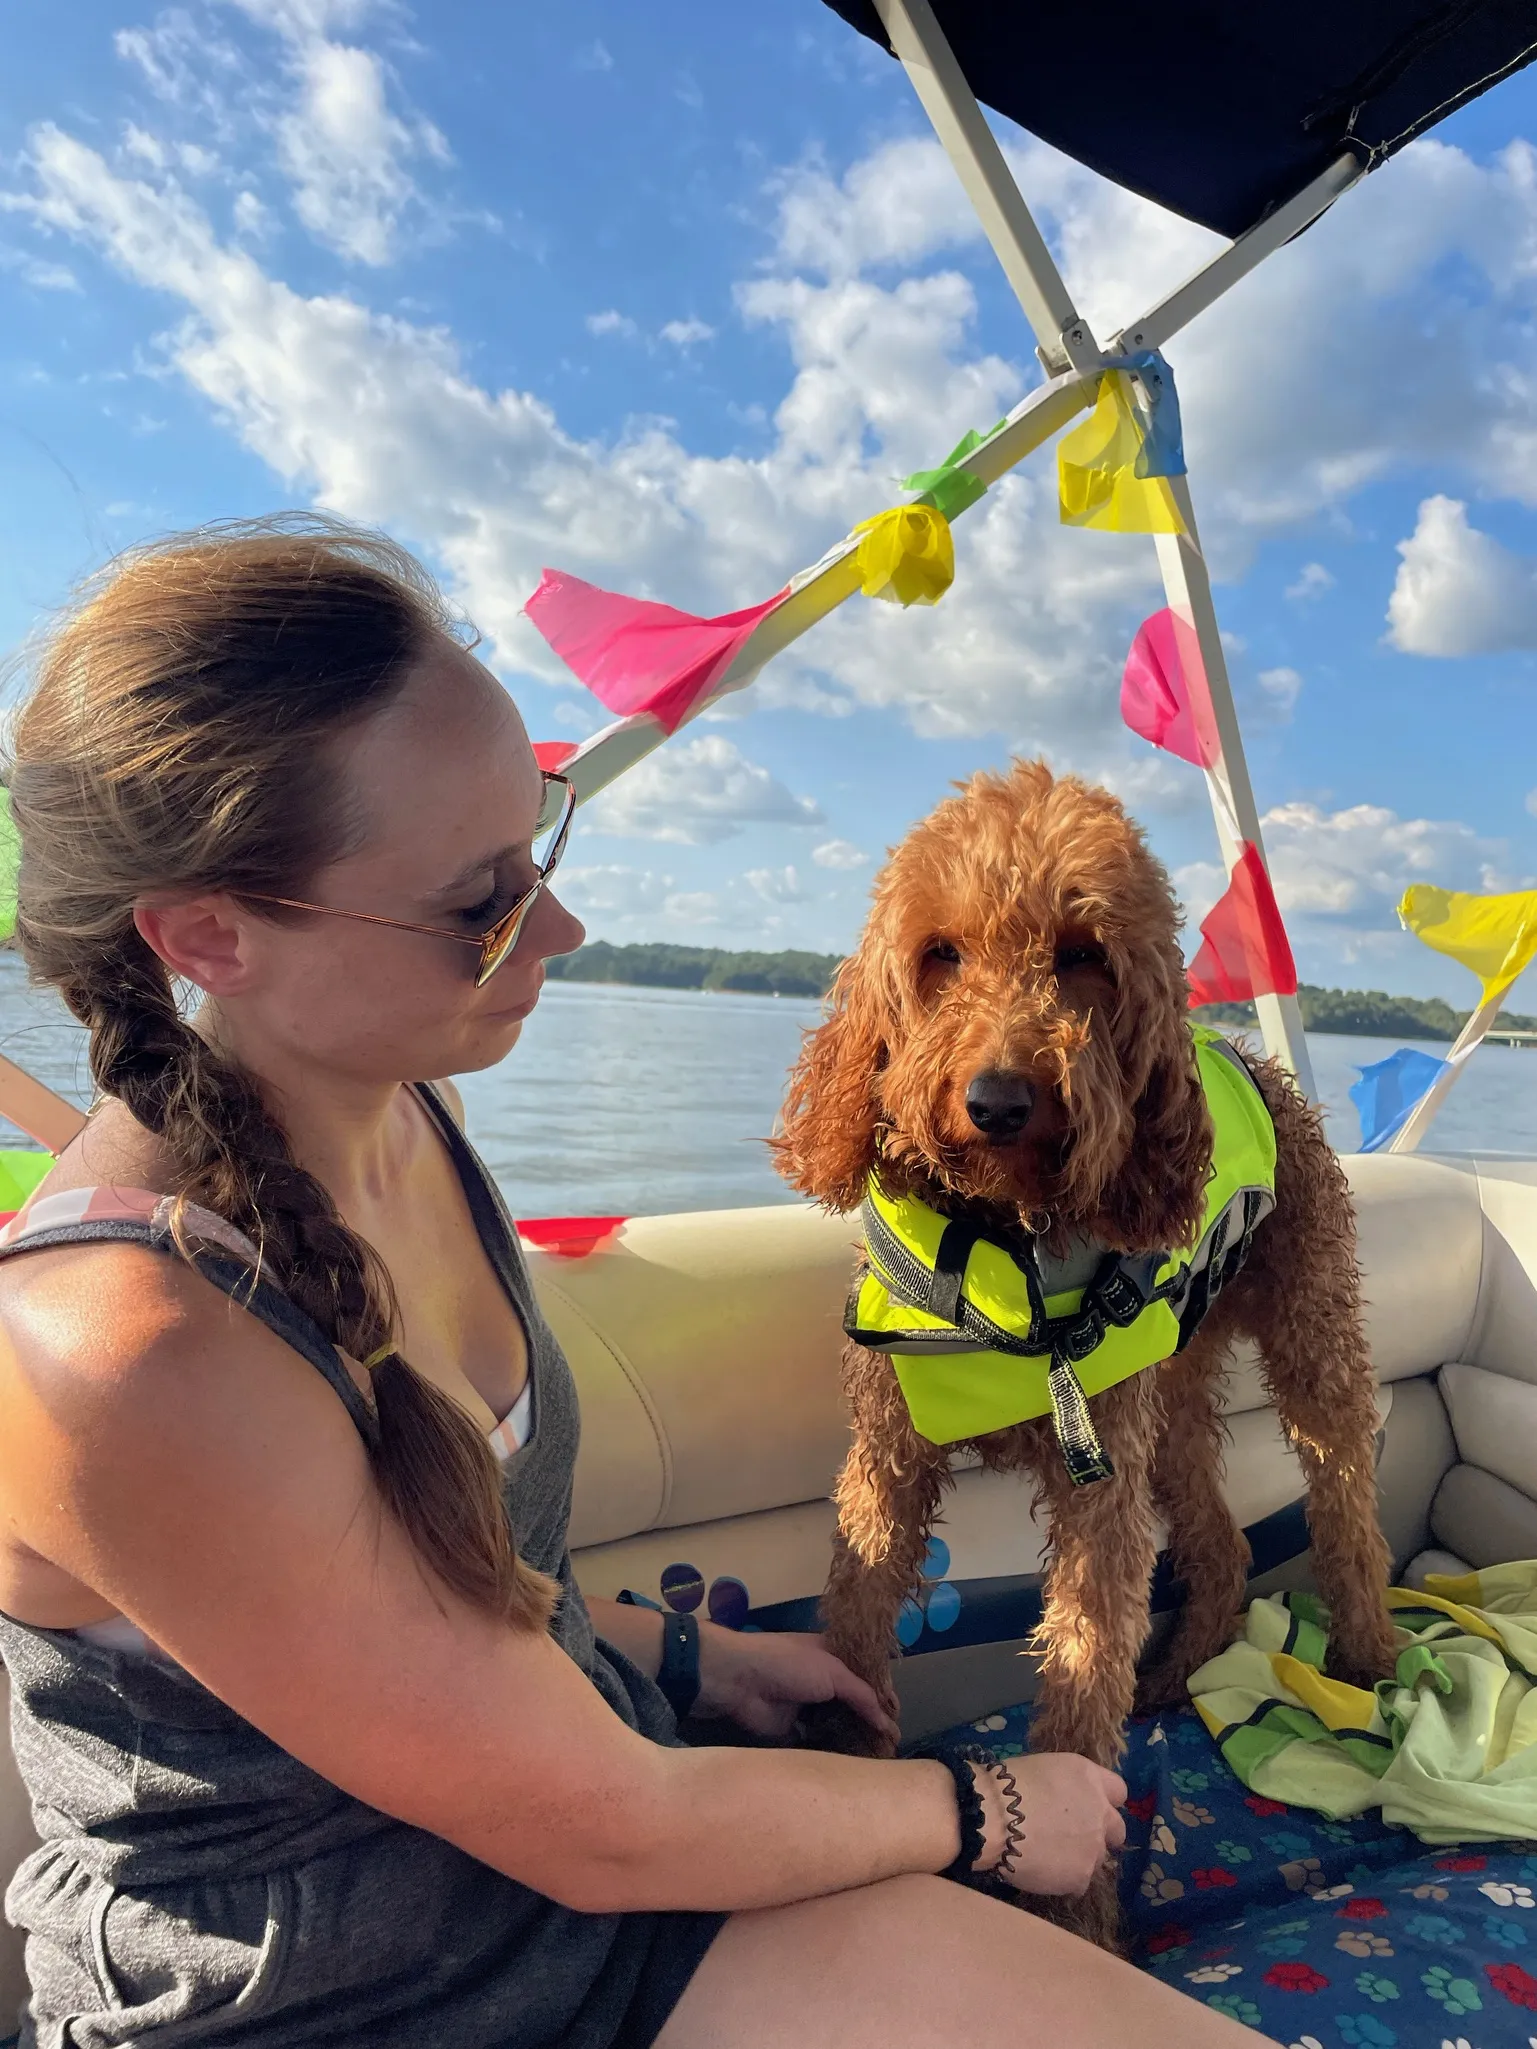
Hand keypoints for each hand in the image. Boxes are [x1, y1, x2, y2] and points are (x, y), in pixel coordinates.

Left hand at [694, 1625, 898, 1744]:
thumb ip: (863, 1696)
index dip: (883, 1695)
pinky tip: (853, 1767)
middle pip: (854, 1703)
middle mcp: (823, 1681)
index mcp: (833, 1657)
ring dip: (855, 1738)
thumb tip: (889, 1723)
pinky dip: (834, 1753)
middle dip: (872, 1721)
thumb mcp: (833, 1671)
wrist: (741, 1681)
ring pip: (838, 1724)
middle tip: (892, 1744)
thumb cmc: (789, 1665)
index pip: (866, 1677)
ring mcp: (809, 1707)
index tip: (898, 1717)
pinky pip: (820, 1743)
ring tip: (879, 1759)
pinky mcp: (794, 1731)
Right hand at [971, 1752, 1126, 1897]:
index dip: (1104, 1801)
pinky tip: (1043, 1873)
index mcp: (1090, 1778)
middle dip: (1101, 1835)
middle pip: (1117, 1830)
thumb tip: (1060, 1801)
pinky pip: (1080, 1882)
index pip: (1118, 1791)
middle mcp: (1100, 1811)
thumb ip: (1065, 1789)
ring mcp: (1094, 1846)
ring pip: (1098, 1858)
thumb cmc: (1007, 1787)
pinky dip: (1065, 1880)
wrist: (993, 1818)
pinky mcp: (1082, 1875)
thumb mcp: (1043, 1771)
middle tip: (1074, 1839)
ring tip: (1051, 1859)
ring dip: (1081, 1858)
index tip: (1088, 1808)